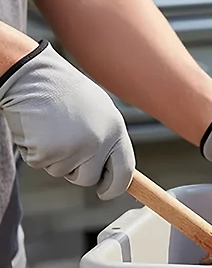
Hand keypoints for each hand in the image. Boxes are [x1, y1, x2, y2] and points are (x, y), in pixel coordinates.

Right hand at [0, 41, 134, 199]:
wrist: (30, 74)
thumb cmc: (62, 90)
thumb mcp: (98, 110)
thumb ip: (107, 137)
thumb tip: (115, 167)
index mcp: (115, 130)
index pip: (125, 170)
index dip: (115, 186)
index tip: (107, 192)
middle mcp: (99, 141)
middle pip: (90, 178)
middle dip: (77, 174)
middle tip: (65, 155)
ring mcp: (75, 148)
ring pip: (63, 172)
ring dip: (53, 157)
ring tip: (50, 128)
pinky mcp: (49, 151)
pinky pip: (41, 163)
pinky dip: (35, 150)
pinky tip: (36, 128)